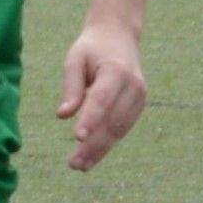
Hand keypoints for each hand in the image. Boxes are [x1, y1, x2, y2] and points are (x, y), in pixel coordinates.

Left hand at [57, 21, 148, 169]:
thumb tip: (63, 116)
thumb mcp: (75, 59)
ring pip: (119, 130)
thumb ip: (71, 87)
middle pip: (112, 120)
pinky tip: (91, 156)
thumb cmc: (91, 48)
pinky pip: (123, 128)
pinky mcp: (139, 105)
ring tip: (79, 165)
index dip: (90, 119)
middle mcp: (133, 85)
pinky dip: (108, 143)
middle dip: (93, 145)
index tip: (77, 138)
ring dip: (100, 150)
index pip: (102, 99)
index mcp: (116, 70)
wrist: (119, 36)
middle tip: (73, 164)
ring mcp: (140, 97)